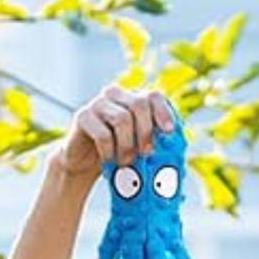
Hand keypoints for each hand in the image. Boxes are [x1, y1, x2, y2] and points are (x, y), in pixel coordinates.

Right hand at [52, 84, 175, 179]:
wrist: (83, 162)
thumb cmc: (116, 154)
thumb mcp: (137, 147)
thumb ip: (154, 143)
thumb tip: (176, 152)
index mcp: (132, 100)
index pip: (153, 95)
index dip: (163, 112)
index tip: (169, 132)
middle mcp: (115, 95)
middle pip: (139, 105)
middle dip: (146, 132)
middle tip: (145, 154)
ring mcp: (98, 103)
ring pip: (122, 118)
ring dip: (128, 146)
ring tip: (126, 162)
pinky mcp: (82, 116)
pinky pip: (102, 134)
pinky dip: (110, 152)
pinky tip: (109, 161)